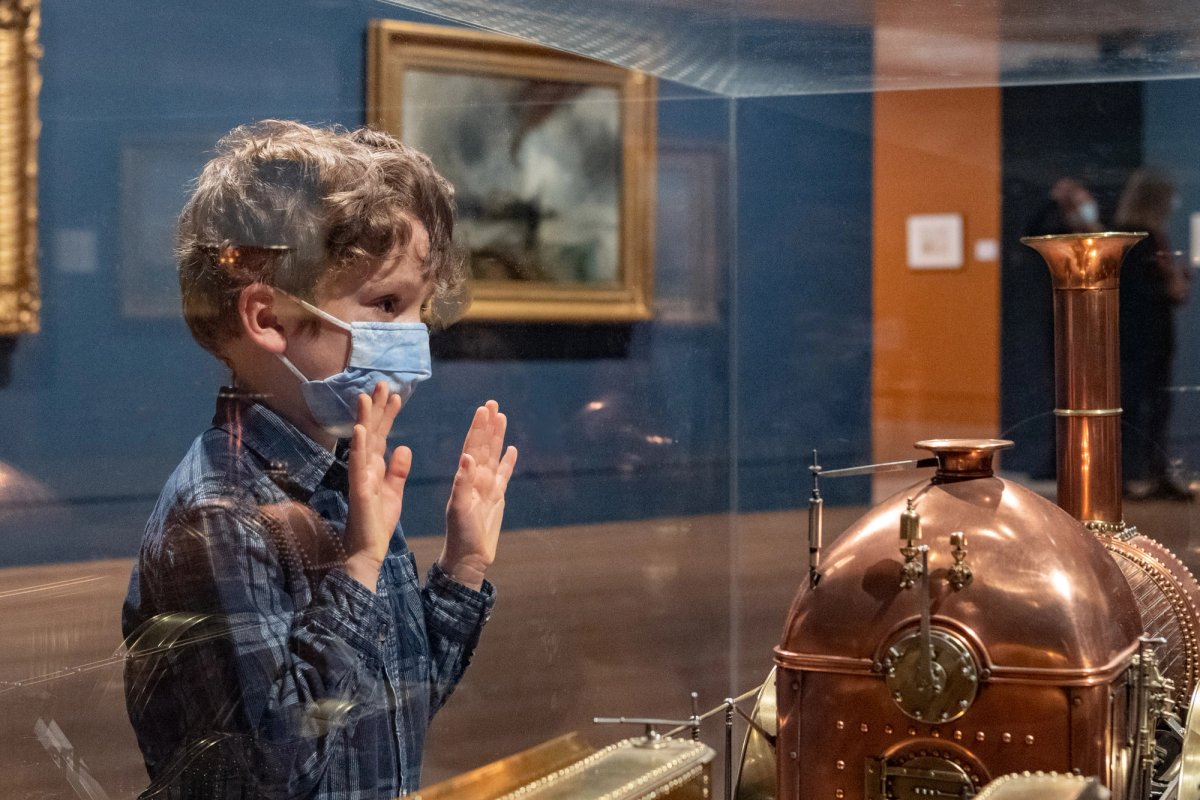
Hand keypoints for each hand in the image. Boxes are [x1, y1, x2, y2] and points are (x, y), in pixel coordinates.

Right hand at [345, 382, 409, 591]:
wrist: (368, 550)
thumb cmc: (378, 523)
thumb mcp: (393, 491)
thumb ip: (397, 469)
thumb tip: (403, 446)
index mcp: (375, 467)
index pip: (381, 435)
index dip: (387, 415)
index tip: (395, 394)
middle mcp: (364, 468)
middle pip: (370, 432)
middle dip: (376, 408)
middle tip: (381, 383)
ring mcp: (359, 477)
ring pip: (361, 443)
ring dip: (363, 419)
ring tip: (366, 396)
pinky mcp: (358, 490)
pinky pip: (358, 466)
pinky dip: (359, 447)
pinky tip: (360, 430)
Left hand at [439, 401, 517, 589]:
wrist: (468, 558)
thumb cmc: (460, 535)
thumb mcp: (459, 508)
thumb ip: (462, 483)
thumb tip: (467, 457)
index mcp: (465, 478)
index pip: (472, 447)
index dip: (477, 428)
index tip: (483, 409)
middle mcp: (476, 479)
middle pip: (483, 446)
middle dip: (488, 425)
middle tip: (492, 403)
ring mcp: (487, 487)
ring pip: (494, 456)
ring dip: (497, 437)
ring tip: (502, 417)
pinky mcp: (497, 498)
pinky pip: (504, 475)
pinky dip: (508, 462)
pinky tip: (511, 449)